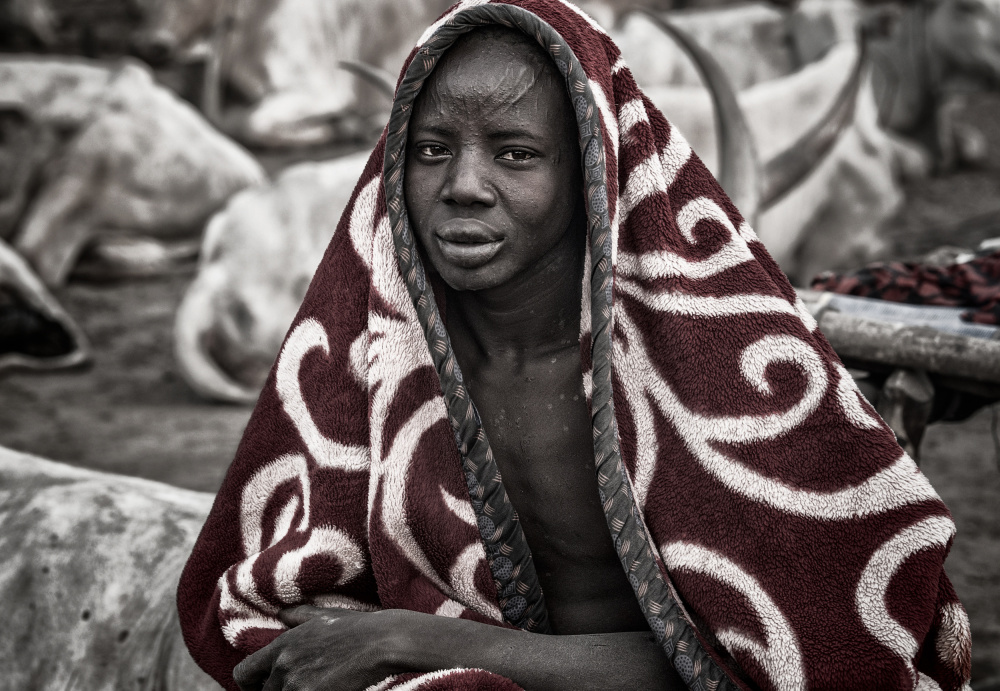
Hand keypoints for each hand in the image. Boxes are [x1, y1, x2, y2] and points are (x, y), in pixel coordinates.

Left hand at [232, 606, 406, 690]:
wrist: (380, 642)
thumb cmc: (355, 627)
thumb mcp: (322, 615)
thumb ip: (297, 616)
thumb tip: (281, 614)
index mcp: (282, 645)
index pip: (244, 673)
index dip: (249, 685)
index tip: (260, 688)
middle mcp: (284, 665)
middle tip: (297, 686)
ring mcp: (297, 684)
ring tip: (314, 685)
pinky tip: (326, 689)